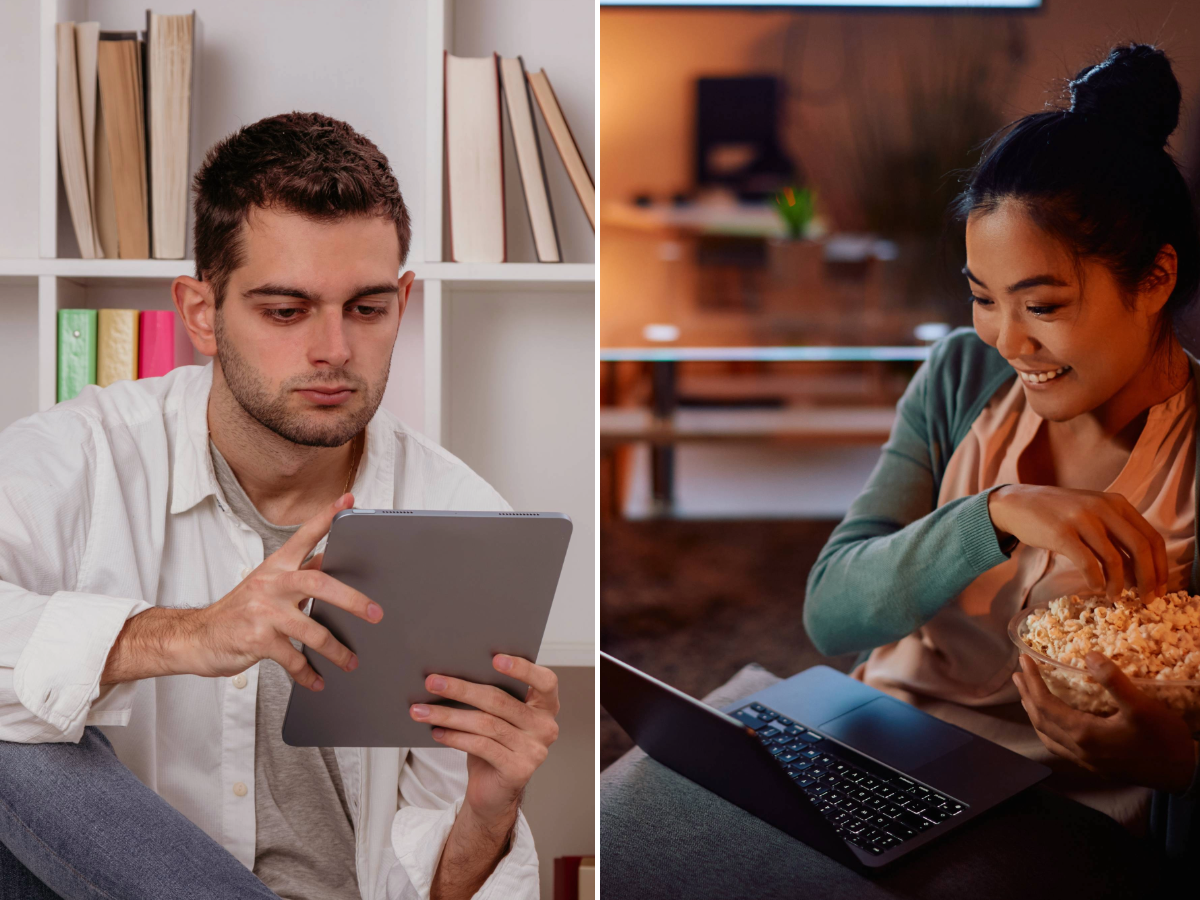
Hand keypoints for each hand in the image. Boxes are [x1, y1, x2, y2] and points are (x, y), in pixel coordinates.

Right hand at [145, 493, 381, 688]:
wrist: (195, 637)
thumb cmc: (238, 611)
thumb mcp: (266, 585)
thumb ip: (297, 574)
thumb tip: (328, 559)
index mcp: (274, 567)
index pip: (303, 536)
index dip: (326, 517)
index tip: (347, 501)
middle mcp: (270, 585)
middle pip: (317, 582)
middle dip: (351, 599)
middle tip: (375, 613)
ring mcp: (262, 612)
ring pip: (311, 630)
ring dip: (335, 649)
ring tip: (350, 661)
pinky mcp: (257, 640)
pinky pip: (293, 659)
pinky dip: (308, 673)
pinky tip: (317, 681)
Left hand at [410, 655, 559, 826]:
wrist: (493, 792)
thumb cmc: (494, 745)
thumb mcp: (497, 718)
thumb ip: (492, 698)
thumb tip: (451, 675)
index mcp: (545, 707)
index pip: (545, 681)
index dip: (523, 668)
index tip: (495, 659)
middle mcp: (545, 727)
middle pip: (500, 701)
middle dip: (461, 689)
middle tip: (432, 682)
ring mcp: (535, 750)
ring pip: (486, 724)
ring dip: (449, 715)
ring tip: (421, 710)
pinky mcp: (518, 770)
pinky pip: (481, 746)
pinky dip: (455, 737)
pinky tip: (437, 731)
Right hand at [988, 484, 1167, 600]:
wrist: (1018, 503)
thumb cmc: (1058, 514)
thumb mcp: (1093, 514)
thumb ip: (1116, 535)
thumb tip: (1140, 573)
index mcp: (1117, 503)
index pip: (1151, 537)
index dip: (1160, 566)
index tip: (1160, 588)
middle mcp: (1103, 508)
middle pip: (1140, 548)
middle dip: (1148, 579)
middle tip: (1146, 599)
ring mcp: (1081, 519)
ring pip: (1114, 558)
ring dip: (1118, 584)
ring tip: (1114, 596)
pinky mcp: (1061, 533)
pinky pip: (1087, 562)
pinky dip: (1095, 580)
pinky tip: (1095, 587)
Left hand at [1013, 652, 1196, 792]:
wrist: (1183, 774)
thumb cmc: (1164, 740)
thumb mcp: (1142, 706)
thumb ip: (1114, 681)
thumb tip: (1089, 655)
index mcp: (1083, 734)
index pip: (1045, 704)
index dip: (1032, 681)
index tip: (1023, 660)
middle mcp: (1078, 749)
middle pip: (1040, 719)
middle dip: (1027, 695)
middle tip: (1018, 673)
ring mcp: (1085, 760)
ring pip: (1047, 735)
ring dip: (1034, 713)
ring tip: (1028, 695)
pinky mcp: (1095, 765)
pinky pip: (1058, 745)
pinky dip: (1047, 728)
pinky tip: (1054, 722)